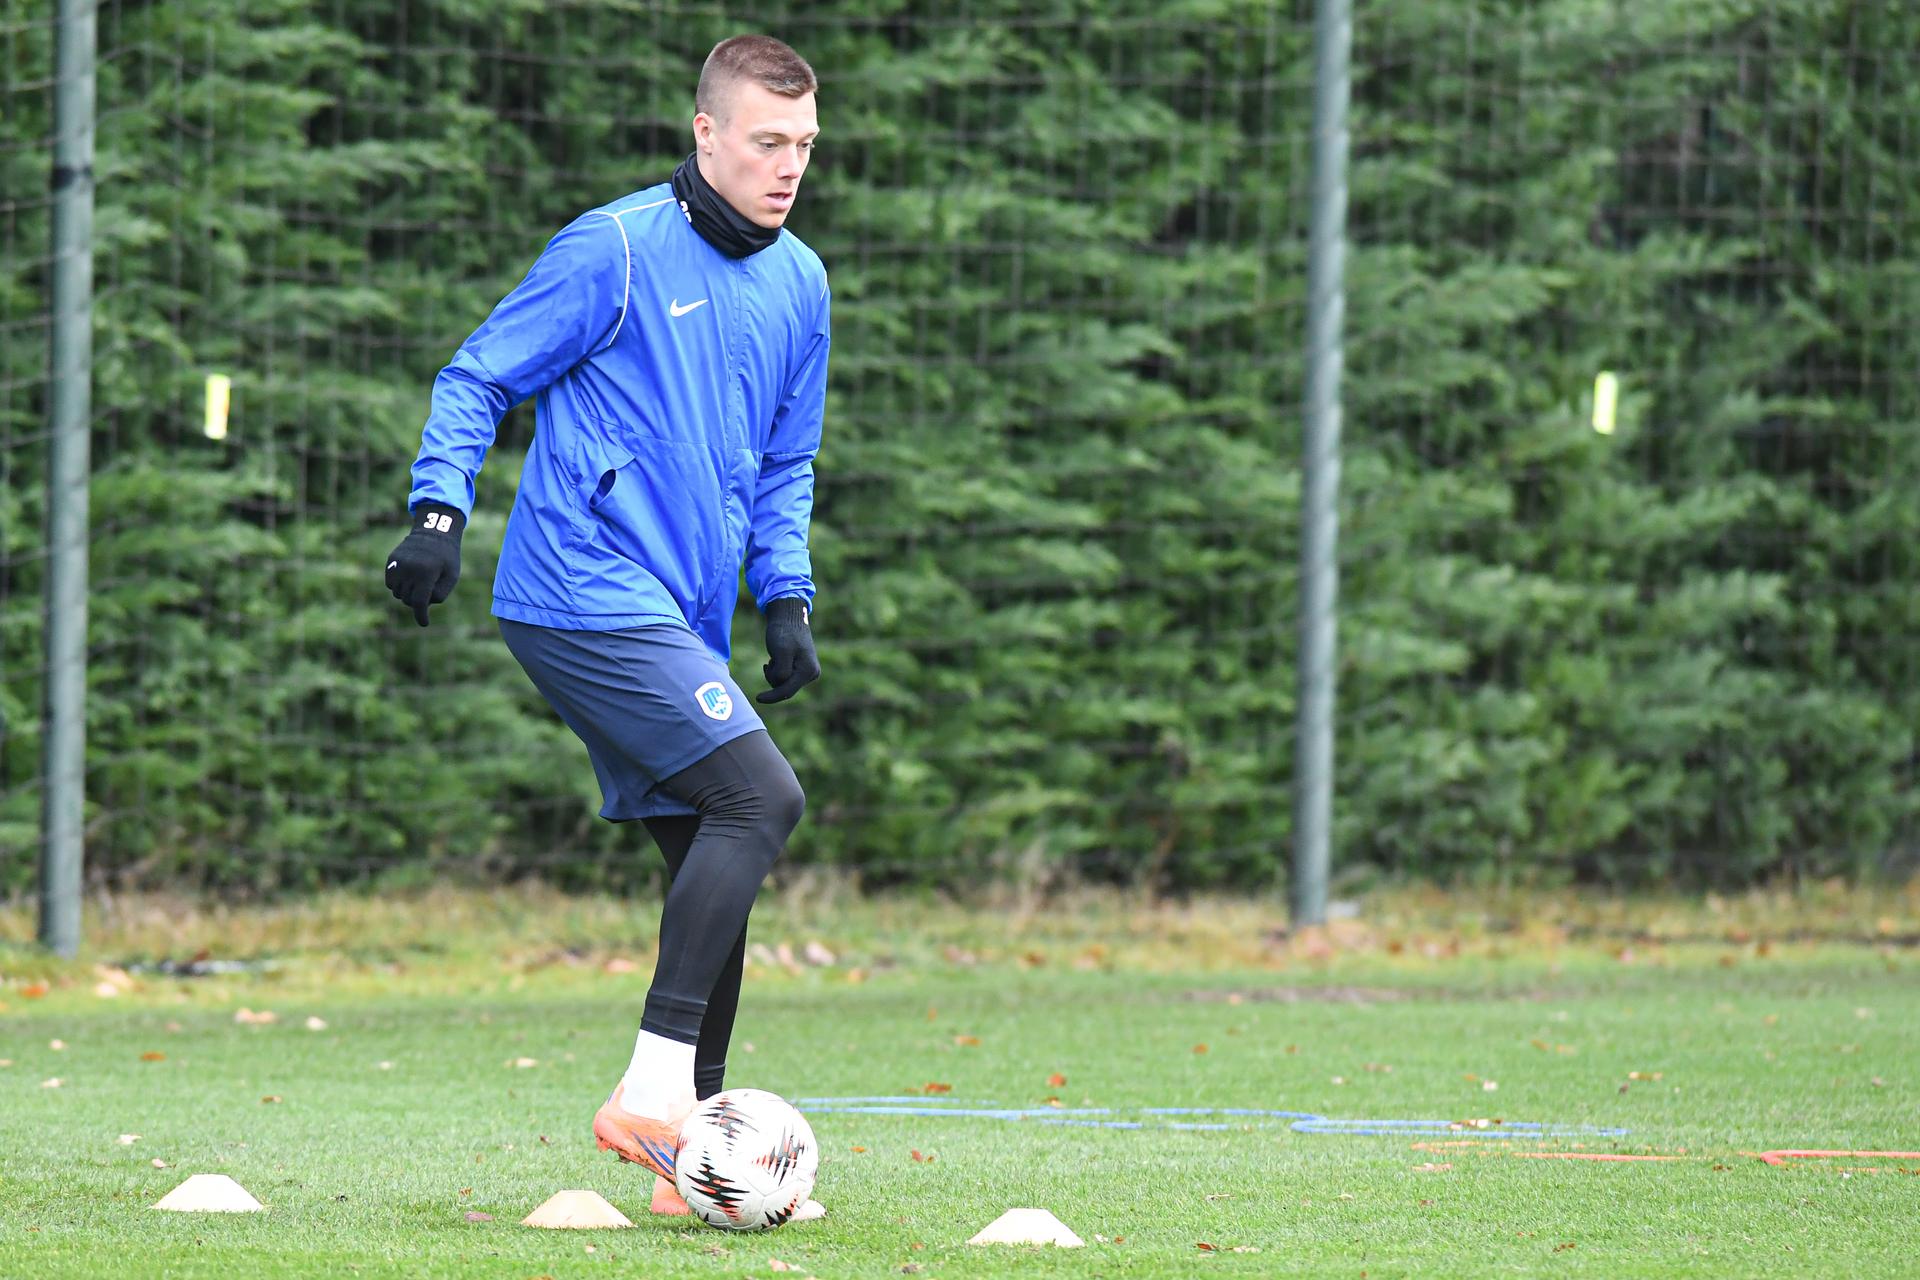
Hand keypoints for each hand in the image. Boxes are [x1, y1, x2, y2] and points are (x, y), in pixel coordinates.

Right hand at [384, 502, 464, 625]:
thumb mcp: (451, 576)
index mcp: (426, 573)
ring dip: (406, 593)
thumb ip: (440, 594)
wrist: (434, 532)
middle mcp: (409, 569)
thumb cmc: (447, 558)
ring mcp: (398, 564)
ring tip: (419, 581)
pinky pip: (389, 583)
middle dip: (417, 601)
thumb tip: (423, 606)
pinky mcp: (391, 561)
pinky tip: (408, 577)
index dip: (421, 615)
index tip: (424, 623)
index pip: (419, 602)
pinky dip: (397, 585)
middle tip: (427, 591)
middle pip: (408, 599)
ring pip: (397, 593)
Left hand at [757, 596, 819, 702]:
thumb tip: (781, 685)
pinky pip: (786, 678)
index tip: (758, 698)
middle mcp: (811, 673)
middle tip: (769, 662)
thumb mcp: (781, 652)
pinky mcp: (802, 669)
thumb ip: (782, 672)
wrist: (789, 617)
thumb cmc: (784, 632)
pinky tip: (773, 661)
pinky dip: (777, 671)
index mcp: (808, 670)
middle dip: (774, 677)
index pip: (787, 690)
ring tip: (774, 657)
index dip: (772, 696)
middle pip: (786, 688)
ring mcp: (808, 672)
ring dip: (775, 673)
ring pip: (784, 683)